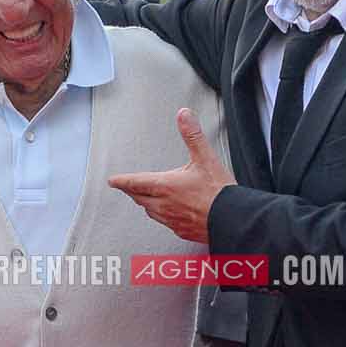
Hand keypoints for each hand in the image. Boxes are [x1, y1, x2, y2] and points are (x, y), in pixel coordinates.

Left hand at [106, 110, 232, 244]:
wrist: (233, 220)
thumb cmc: (219, 193)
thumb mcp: (205, 158)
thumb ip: (192, 135)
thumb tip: (184, 116)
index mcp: (166, 186)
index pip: (135, 182)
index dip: (122, 180)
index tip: (112, 180)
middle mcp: (165, 205)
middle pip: (140, 198)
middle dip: (132, 191)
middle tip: (127, 187)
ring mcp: (172, 220)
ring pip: (150, 212)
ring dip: (145, 203)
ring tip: (144, 199)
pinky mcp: (182, 230)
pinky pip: (165, 223)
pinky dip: (161, 216)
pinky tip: (167, 214)